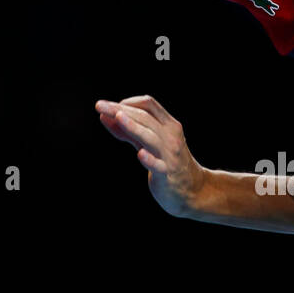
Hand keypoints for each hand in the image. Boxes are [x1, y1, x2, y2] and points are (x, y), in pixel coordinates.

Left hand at [96, 95, 206, 217]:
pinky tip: (140, 154)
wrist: (194, 190)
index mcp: (169, 125)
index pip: (149, 104)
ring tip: (118, 117)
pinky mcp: (167, 175)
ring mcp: (170, 155)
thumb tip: (104, 116)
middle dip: (120, 110)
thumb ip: (128, 130)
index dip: (128, 102)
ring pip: (150, 137)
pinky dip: (149, 159)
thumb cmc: (168, 162)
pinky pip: (158, 166)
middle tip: (99, 105)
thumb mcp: (150, 142)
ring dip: (133, 126)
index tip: (110, 106)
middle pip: (145, 118)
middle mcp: (171, 137)